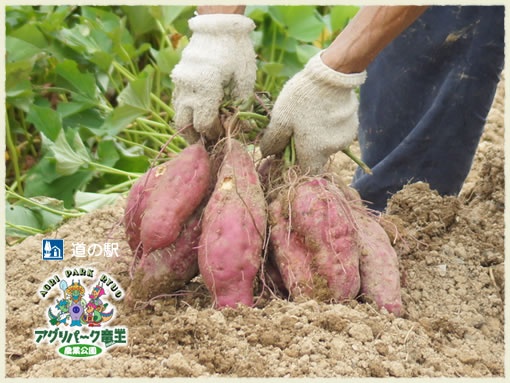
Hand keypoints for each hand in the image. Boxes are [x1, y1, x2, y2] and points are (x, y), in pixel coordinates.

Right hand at [171, 14, 256, 141]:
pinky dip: (186, 113)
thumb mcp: (244, 81)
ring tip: (203, 133)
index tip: (225, 135)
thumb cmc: (236, 53)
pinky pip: (177, 103)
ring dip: (189, 127)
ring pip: (177, 116)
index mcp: (205, 89)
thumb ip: (239, 107)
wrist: (218, 27)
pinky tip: (198, 116)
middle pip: (184, 126)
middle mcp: (187, 89)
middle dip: (196, 138)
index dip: (215, 134)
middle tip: (209, 143)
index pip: (205, 125)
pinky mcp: (178, 80)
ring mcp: (179, 84)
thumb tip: (239, 128)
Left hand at [260, 52, 365, 173]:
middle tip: (296, 127)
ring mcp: (346, 137)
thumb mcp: (280, 119)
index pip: (306, 172)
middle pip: (316, 156)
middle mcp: (332, 150)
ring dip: (318, 135)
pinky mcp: (353, 123)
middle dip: (306, 146)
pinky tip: (323, 109)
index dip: (296, 164)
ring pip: (327, 143)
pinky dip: (329, 125)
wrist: (333, 74)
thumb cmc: (302, 98)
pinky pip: (337, 131)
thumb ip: (273, 140)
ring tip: (309, 114)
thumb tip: (267, 153)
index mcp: (314, 153)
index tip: (288, 151)